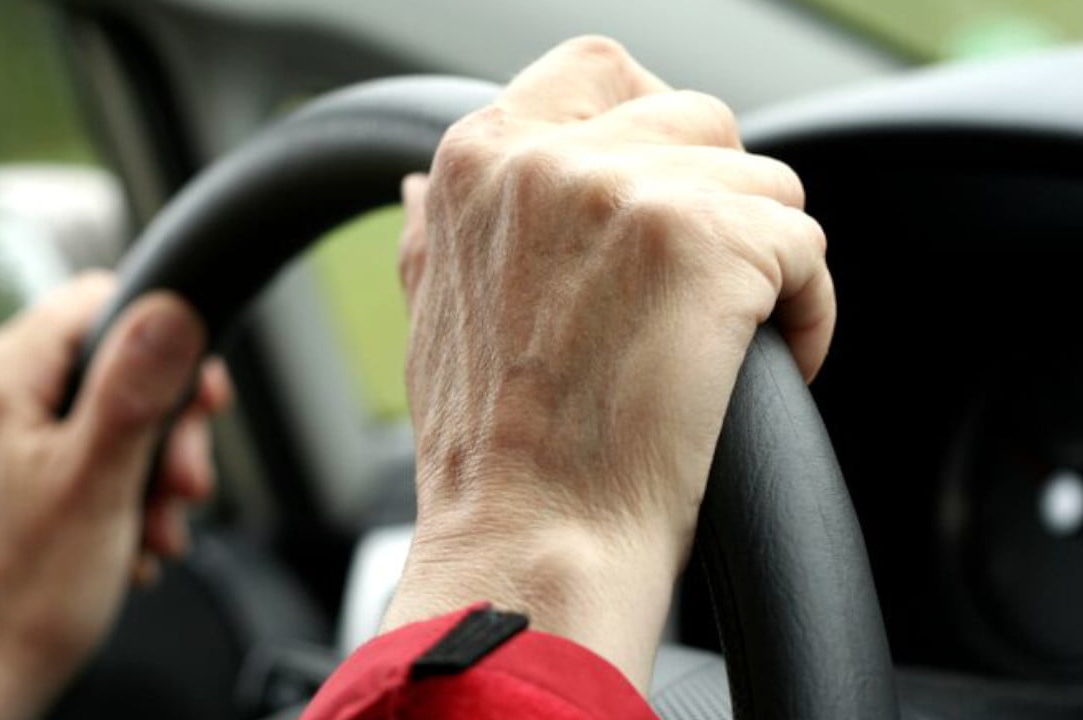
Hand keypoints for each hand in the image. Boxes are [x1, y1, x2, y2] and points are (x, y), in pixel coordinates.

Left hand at [0, 272, 230, 719]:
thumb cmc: (23, 599)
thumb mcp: (100, 479)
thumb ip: (137, 385)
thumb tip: (173, 306)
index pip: (99, 302)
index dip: (167, 341)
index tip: (205, 398)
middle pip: (107, 367)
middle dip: (163, 429)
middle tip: (185, 487)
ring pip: (97, 419)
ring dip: (146, 473)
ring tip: (157, 532)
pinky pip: (72, 461)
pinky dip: (114, 496)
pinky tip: (128, 545)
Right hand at [386, 37, 832, 685]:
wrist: (529, 538)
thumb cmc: (485, 450)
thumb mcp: (430, 311)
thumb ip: (437, 227)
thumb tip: (421, 180)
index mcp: (479, 159)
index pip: (601, 72)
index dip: (650, 127)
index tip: (667, 197)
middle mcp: (548, 156)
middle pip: (697, 119)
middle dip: (714, 201)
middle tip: (693, 290)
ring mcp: (629, 192)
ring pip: (762, 181)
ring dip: (760, 258)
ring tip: (720, 338)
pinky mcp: (709, 243)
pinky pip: (806, 247)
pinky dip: (804, 311)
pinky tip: (762, 363)